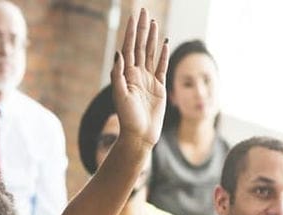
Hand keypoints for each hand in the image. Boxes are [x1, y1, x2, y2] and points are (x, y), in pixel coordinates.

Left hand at [111, 8, 167, 150]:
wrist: (139, 135)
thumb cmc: (127, 118)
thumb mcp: (120, 96)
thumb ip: (118, 74)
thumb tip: (119, 53)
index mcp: (126, 74)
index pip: (129, 48)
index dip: (132, 32)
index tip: (134, 16)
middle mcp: (136, 74)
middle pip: (140, 46)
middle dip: (142, 29)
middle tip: (144, 11)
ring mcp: (148, 80)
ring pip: (150, 53)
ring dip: (152, 38)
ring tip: (154, 22)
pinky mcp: (159, 87)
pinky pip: (161, 67)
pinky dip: (162, 55)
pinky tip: (164, 43)